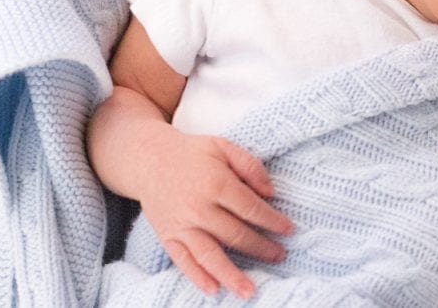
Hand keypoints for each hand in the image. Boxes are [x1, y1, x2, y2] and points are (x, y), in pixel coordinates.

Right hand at [139, 132, 294, 297]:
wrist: (148, 159)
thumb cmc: (192, 153)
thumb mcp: (223, 147)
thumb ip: (250, 166)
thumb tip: (270, 192)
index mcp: (216, 183)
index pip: (251, 208)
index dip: (273, 221)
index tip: (289, 230)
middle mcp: (199, 208)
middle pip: (235, 235)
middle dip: (261, 248)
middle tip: (280, 255)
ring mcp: (182, 224)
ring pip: (209, 255)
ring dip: (231, 275)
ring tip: (249, 291)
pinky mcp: (168, 236)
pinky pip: (183, 260)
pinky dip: (198, 277)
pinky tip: (214, 289)